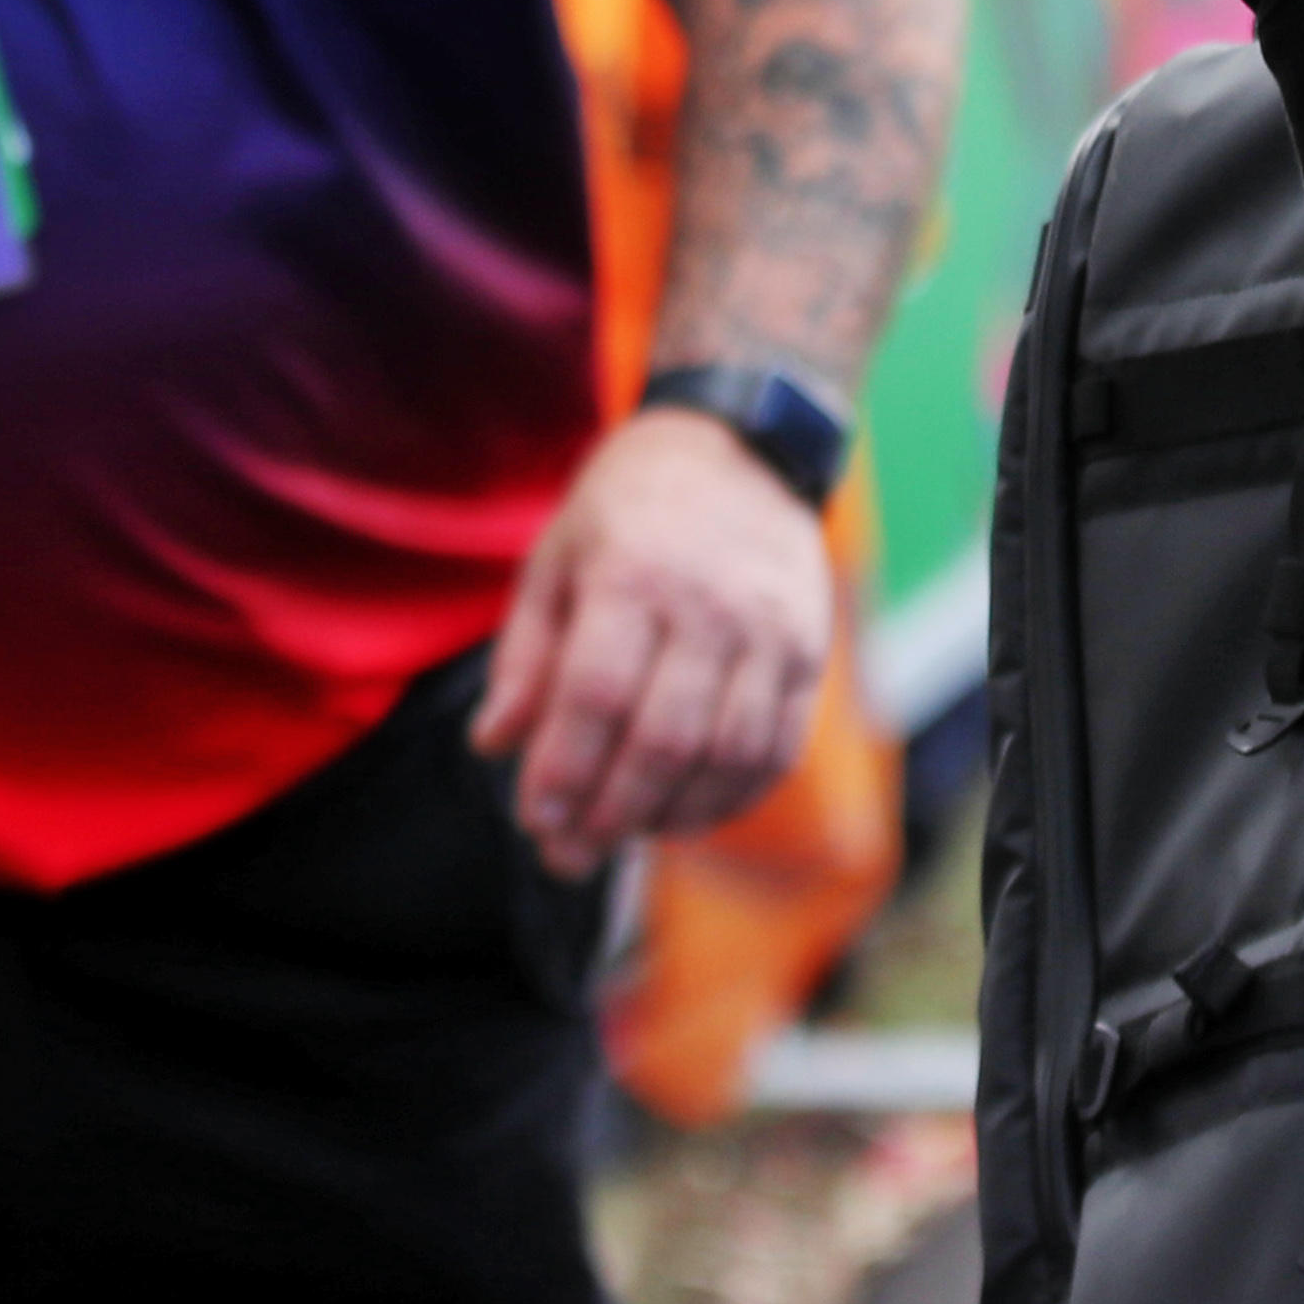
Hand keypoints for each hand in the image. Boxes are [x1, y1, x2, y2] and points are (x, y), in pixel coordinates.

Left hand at [470, 405, 834, 872]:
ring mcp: (771, 631)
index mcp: (634, 572)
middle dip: (609, 814)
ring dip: (669, 817)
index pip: (595, 696)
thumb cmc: (628, 509)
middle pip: (662, 740)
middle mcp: (711, 604)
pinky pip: (776, 751)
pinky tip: (685, 815)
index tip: (534, 819)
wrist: (741, 449)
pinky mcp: (809, 653)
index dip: (562, 772)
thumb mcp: (555, 558)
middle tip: (569, 854)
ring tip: (623, 835)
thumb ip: (525, 656)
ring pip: (725, 757)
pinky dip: (729, 800)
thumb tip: (494, 746)